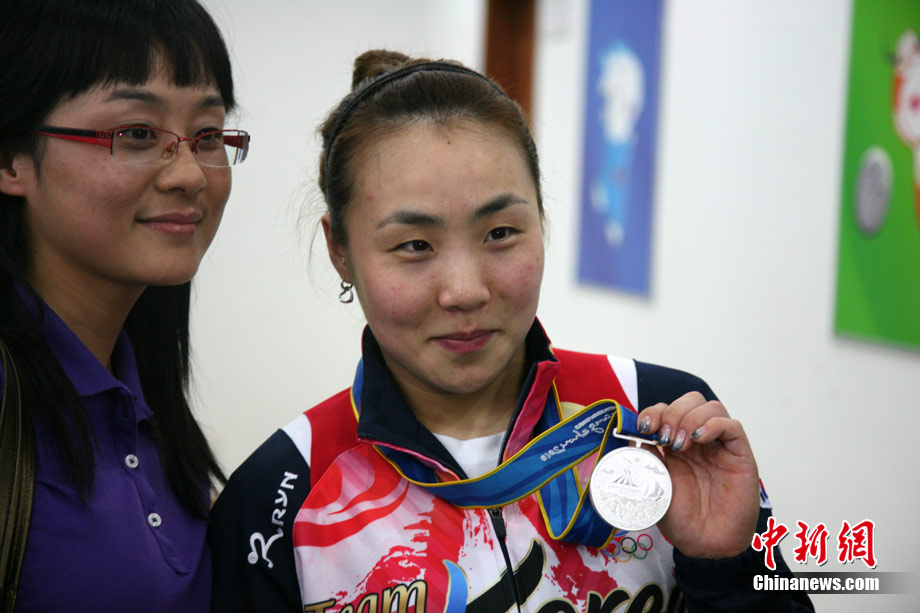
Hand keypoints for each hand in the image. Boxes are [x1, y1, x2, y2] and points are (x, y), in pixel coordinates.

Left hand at [637, 392, 759, 557]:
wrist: (705, 543)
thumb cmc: (681, 517)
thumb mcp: (654, 484)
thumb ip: (647, 458)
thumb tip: (634, 436)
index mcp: (675, 443)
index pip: (666, 410)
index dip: (654, 411)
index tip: (644, 426)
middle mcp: (698, 440)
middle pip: (690, 401)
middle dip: (672, 412)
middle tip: (664, 436)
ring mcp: (719, 445)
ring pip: (711, 407)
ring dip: (690, 418)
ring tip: (680, 444)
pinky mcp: (739, 454)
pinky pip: (732, 426)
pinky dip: (714, 425)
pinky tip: (699, 439)